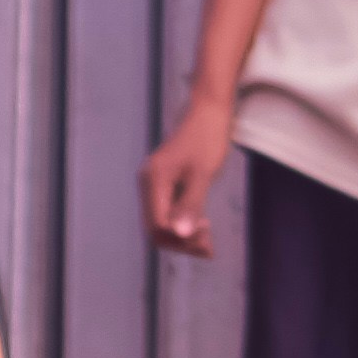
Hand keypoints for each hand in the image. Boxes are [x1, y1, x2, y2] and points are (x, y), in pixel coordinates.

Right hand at [143, 90, 233, 253]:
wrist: (208, 113)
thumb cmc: (207, 140)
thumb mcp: (202, 174)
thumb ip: (190, 204)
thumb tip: (179, 234)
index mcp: (154, 180)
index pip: (158, 225)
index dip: (180, 238)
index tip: (206, 233)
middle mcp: (148, 183)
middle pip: (155, 228)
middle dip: (181, 241)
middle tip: (209, 244)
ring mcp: (154, 183)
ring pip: (160, 222)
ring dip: (182, 236)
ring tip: (208, 239)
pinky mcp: (163, 183)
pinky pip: (166, 211)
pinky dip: (183, 223)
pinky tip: (202, 225)